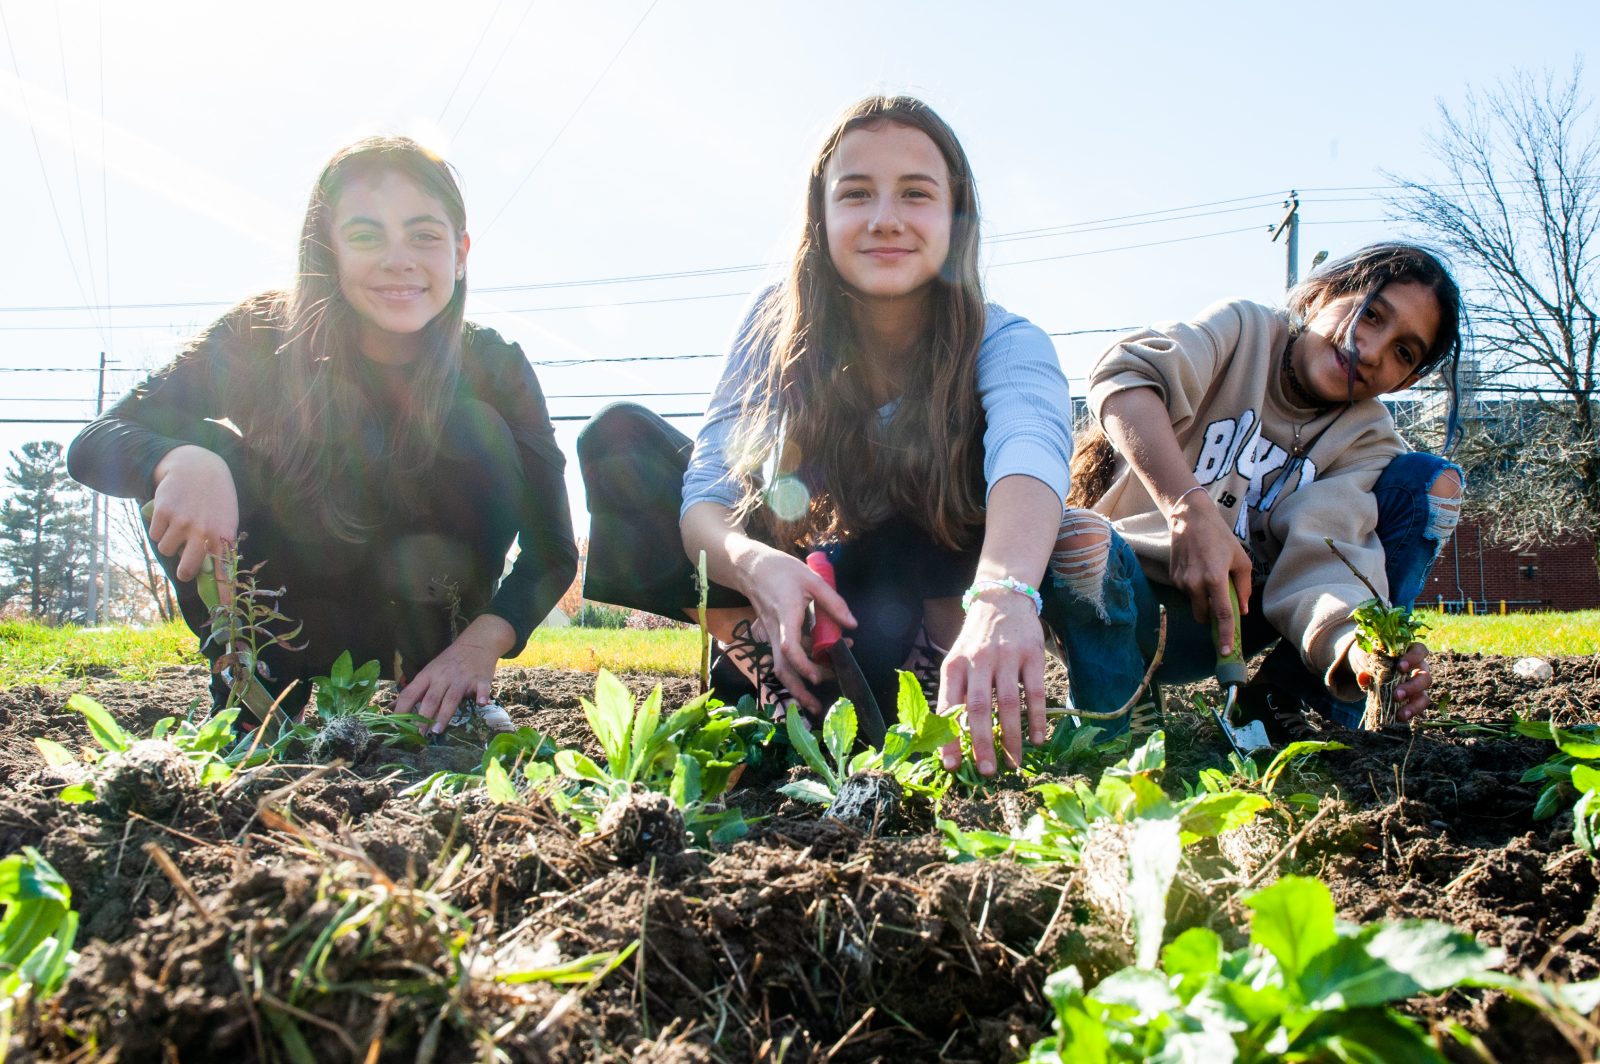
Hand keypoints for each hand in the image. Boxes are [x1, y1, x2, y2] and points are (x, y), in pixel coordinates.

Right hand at [148, 445, 239, 596]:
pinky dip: (159, 531)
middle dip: (184, 571)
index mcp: (223, 534)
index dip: (224, 592)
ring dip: (170, 543)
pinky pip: (155, 536)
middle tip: (185, 568)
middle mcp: (202, 531)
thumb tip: (208, 573)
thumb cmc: (214, 498)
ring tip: (179, 527)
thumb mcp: (225, 519)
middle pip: (187, 568)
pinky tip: (169, 517)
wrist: (197, 467)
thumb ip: (217, 543)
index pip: (223, 569)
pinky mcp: (164, 512)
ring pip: (167, 550)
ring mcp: (182, 521)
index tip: (227, 610)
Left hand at [395, 615, 513, 733]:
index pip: (410, 693)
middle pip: (431, 698)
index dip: (402, 709)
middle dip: (423, 717)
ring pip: (451, 698)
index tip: (397, 725)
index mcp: (428, 675)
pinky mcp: (480, 680)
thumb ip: (414, 691)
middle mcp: (443, 677)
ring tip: (436, 730)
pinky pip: (481, 689)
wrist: (476, 643)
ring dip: (444, 715)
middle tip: (417, 735)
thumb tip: (392, 707)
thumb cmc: (449, 662)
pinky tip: (481, 703)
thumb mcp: (429, 672)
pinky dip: (482, 696)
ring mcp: (462, 679)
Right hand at [736, 546, 855, 716]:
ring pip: (780, 667)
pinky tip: (814, 672)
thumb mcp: (812, 579)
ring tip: (814, 703)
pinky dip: (798, 669)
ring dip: (795, 687)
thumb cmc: (782, 570)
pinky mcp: (772, 634)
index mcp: (786, 614)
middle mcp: (775, 630)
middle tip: (815, 707)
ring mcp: (771, 634)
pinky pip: (783, 657)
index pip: (788, 646)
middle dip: (796, 691)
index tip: (816, 677)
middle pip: (781, 667)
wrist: (751, 567)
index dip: (802, 664)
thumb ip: (833, 602)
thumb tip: (852, 625)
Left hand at [938, 592, 1047, 775]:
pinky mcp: (1032, 655)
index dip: (949, 737)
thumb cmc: (976, 640)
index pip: (948, 706)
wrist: (1002, 599)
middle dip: (982, 743)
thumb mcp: (958, 660)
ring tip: (1013, 762)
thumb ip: (956, 693)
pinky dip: (1037, 718)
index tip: (952, 766)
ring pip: (1008, 703)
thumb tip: (951, 738)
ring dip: (1012, 736)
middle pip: (979, 707)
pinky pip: (1035, 691)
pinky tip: (1037, 740)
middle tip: (986, 771)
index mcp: (954, 665)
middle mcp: (978, 661)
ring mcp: (1006, 657)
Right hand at [1166, 490, 1252, 656]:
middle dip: (1212, 616)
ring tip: (1209, 575)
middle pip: (1204, 616)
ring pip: (1195, 604)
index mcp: (1215, 579)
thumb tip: (1242, 611)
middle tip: (1221, 602)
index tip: (1227, 651)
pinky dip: (1195, 589)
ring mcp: (1181, 582)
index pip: (1221, 615)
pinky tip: (1198, 569)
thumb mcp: (1240, 559)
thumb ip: (1243, 588)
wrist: (1190, 519)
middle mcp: (1195, 584)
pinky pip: (1186, 593)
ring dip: (1203, 599)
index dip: (1226, 635)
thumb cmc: (1220, 537)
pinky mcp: (1173, 578)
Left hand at [1350, 640, 1432, 722]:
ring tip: (1400, 713)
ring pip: (1425, 695)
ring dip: (1414, 705)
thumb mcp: (1366, 656)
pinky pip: (1418, 706)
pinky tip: (1400, 717)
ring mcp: (1417, 684)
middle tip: (1397, 694)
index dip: (1414, 658)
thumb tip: (1363, 677)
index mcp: (1410, 652)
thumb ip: (1366, 664)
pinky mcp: (1413, 697)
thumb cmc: (1371, 655)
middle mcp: (1419, 667)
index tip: (1400, 667)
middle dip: (1412, 687)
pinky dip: (1410, 712)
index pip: (1420, 651)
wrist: (1367, 663)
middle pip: (1425, 677)